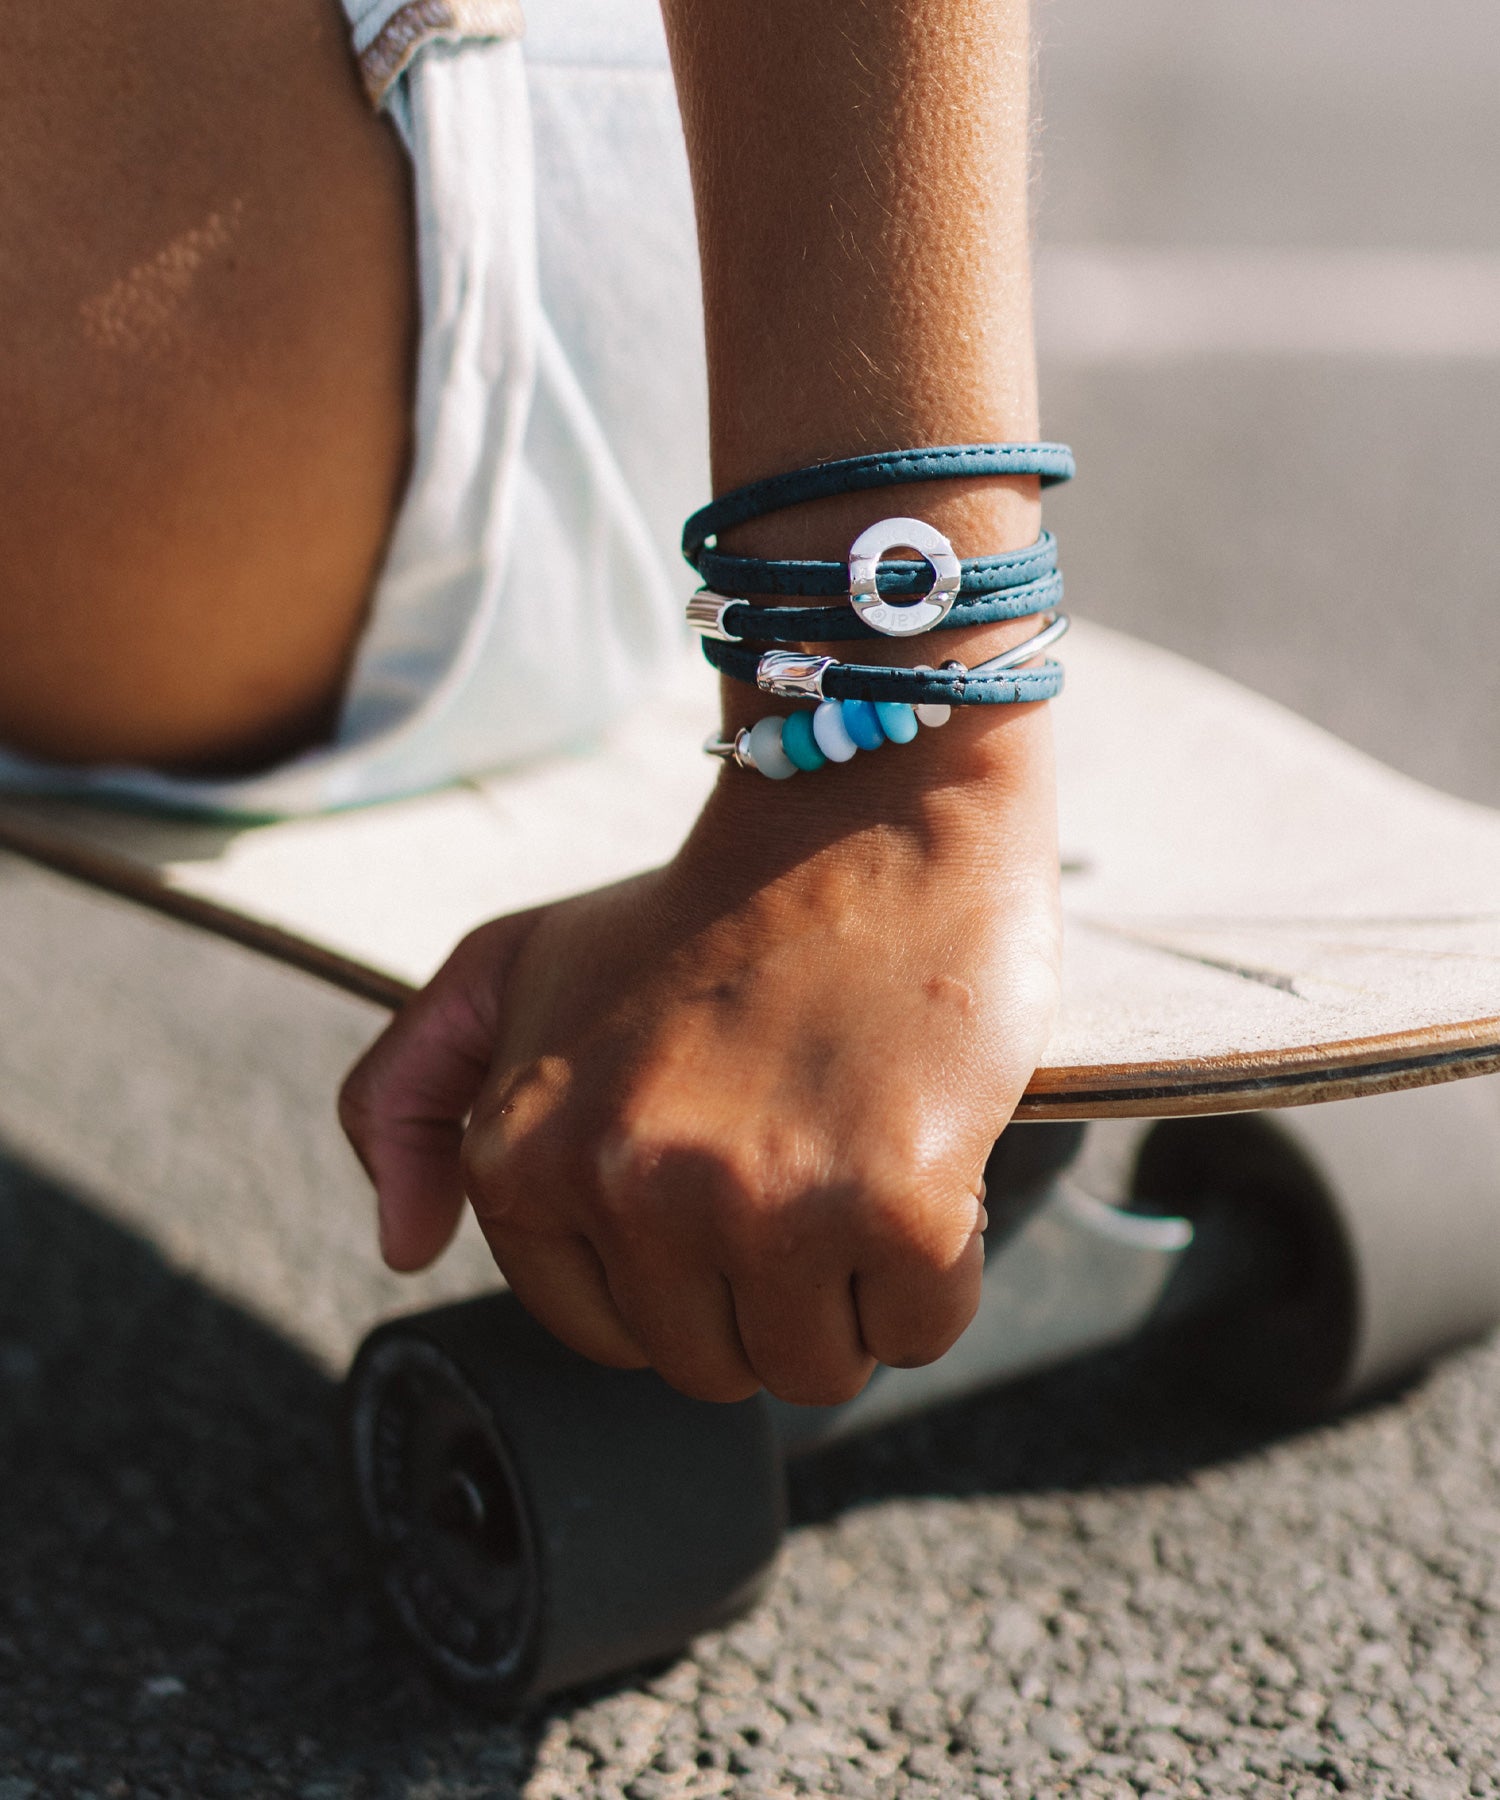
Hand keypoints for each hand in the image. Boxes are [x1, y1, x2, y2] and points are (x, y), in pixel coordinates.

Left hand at [340, 705, 1060, 1406]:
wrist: (866, 816)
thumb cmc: (700, 907)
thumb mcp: (511, 965)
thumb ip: (411, 1093)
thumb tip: (400, 1248)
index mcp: (524, 1149)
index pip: (602, 1329)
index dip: (676, 1266)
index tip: (717, 1169)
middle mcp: (628, 1187)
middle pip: (712, 1365)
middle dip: (761, 1286)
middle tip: (795, 1155)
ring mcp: (762, 1203)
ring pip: (816, 1368)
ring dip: (850, 1289)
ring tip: (850, 1153)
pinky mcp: (894, 1205)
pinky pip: (921, 1331)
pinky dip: (936, 1271)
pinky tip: (919, 1158)